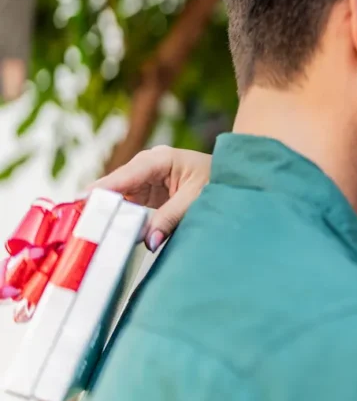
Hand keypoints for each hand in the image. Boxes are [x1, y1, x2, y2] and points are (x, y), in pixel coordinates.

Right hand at [91, 146, 211, 251]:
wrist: (232, 176)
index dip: (102, 189)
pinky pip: (126, 206)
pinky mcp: (146, 194)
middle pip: (115, 187)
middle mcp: (146, 166)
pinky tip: (106, 233)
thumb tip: (148, 241)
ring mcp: (144, 179)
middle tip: (79, 226)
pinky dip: (118, 219)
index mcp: (159, 159)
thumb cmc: (218, 178)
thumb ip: (172, 217)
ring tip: (88, 233)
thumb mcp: (198, 197)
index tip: (81, 202)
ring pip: (117, 198)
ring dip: (106, 215)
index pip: (125, 175)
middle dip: (99, 205)